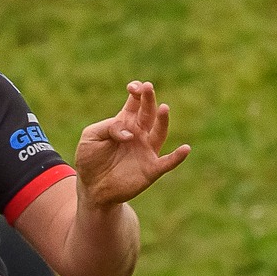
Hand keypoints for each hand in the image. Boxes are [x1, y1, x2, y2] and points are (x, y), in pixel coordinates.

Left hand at [73, 81, 189, 209]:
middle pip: (148, 112)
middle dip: (148, 99)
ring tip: (164, 108)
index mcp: (126, 121)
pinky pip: (167, 162)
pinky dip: (177, 157)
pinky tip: (185, 149)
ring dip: (162, 120)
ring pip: (159, 132)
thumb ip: (108, 128)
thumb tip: (129, 134)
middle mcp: (140, 133)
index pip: (135, 101)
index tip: (132, 87)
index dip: (136, 92)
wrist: (92, 188)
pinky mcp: (151, 169)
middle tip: (147, 88)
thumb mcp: (90, 137)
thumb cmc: (90, 159)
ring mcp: (147, 150)